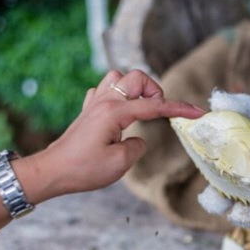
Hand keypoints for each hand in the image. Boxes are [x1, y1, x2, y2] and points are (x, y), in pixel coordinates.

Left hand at [28, 69, 204, 200]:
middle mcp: (104, 102)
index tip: (197, 112)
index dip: (179, 108)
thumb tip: (138, 139)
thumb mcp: (120, 163)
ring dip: (134, 88)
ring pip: (118, 78)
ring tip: (140, 108)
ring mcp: (93, 104)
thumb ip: (138, 146)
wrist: (52, 171)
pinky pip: (104, 90)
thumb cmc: (83, 169)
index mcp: (115, 113)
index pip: (154, 106)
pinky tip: (119, 112)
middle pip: (136, 78)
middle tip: (158, 112)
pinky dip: (117, 95)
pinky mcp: (87, 111)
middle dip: (154, 91)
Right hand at [197, 84, 249, 227]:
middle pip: (230, 209)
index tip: (208, 190)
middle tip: (225, 202)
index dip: (209, 197)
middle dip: (223, 208)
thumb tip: (215, 101)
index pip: (215, 191)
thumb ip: (240, 105)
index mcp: (234, 168)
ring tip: (249, 209)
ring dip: (248, 216)